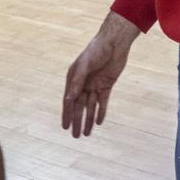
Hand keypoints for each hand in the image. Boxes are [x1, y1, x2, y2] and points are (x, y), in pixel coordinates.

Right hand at [62, 18, 135, 137]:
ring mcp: (95, 85)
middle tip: (76, 136)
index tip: (65, 127)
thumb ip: (77, 82)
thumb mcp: (85, 65)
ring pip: (91, 106)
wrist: (114, 42)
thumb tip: (68, 99)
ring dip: (89, 120)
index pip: (69, 100)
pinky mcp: (107, 85)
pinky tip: (99, 122)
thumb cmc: (96, 50)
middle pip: (79, 106)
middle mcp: (83, 83)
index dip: (67, 114)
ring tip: (87, 134)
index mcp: (74, 78)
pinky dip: (101, 111)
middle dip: (77, 121)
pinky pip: (103, 101)